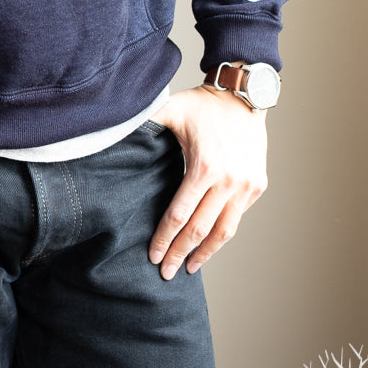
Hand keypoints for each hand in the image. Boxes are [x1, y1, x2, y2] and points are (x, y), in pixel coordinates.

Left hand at [148, 82, 267, 279]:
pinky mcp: (257, 185)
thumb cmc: (203, 103)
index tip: (152, 256)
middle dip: (179, 254)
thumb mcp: (171, 109)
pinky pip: (238, 217)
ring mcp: (245, 186)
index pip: (178, 215)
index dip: (164, 239)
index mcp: (203, 167)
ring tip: (189, 267)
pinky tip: (210, 242)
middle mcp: (227, 182)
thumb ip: (145, 123)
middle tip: (165, 272)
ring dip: (206, 253)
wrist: (244, 94)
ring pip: (225, 231)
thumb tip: (110, 131)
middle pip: (199, 230)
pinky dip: (223, 233)